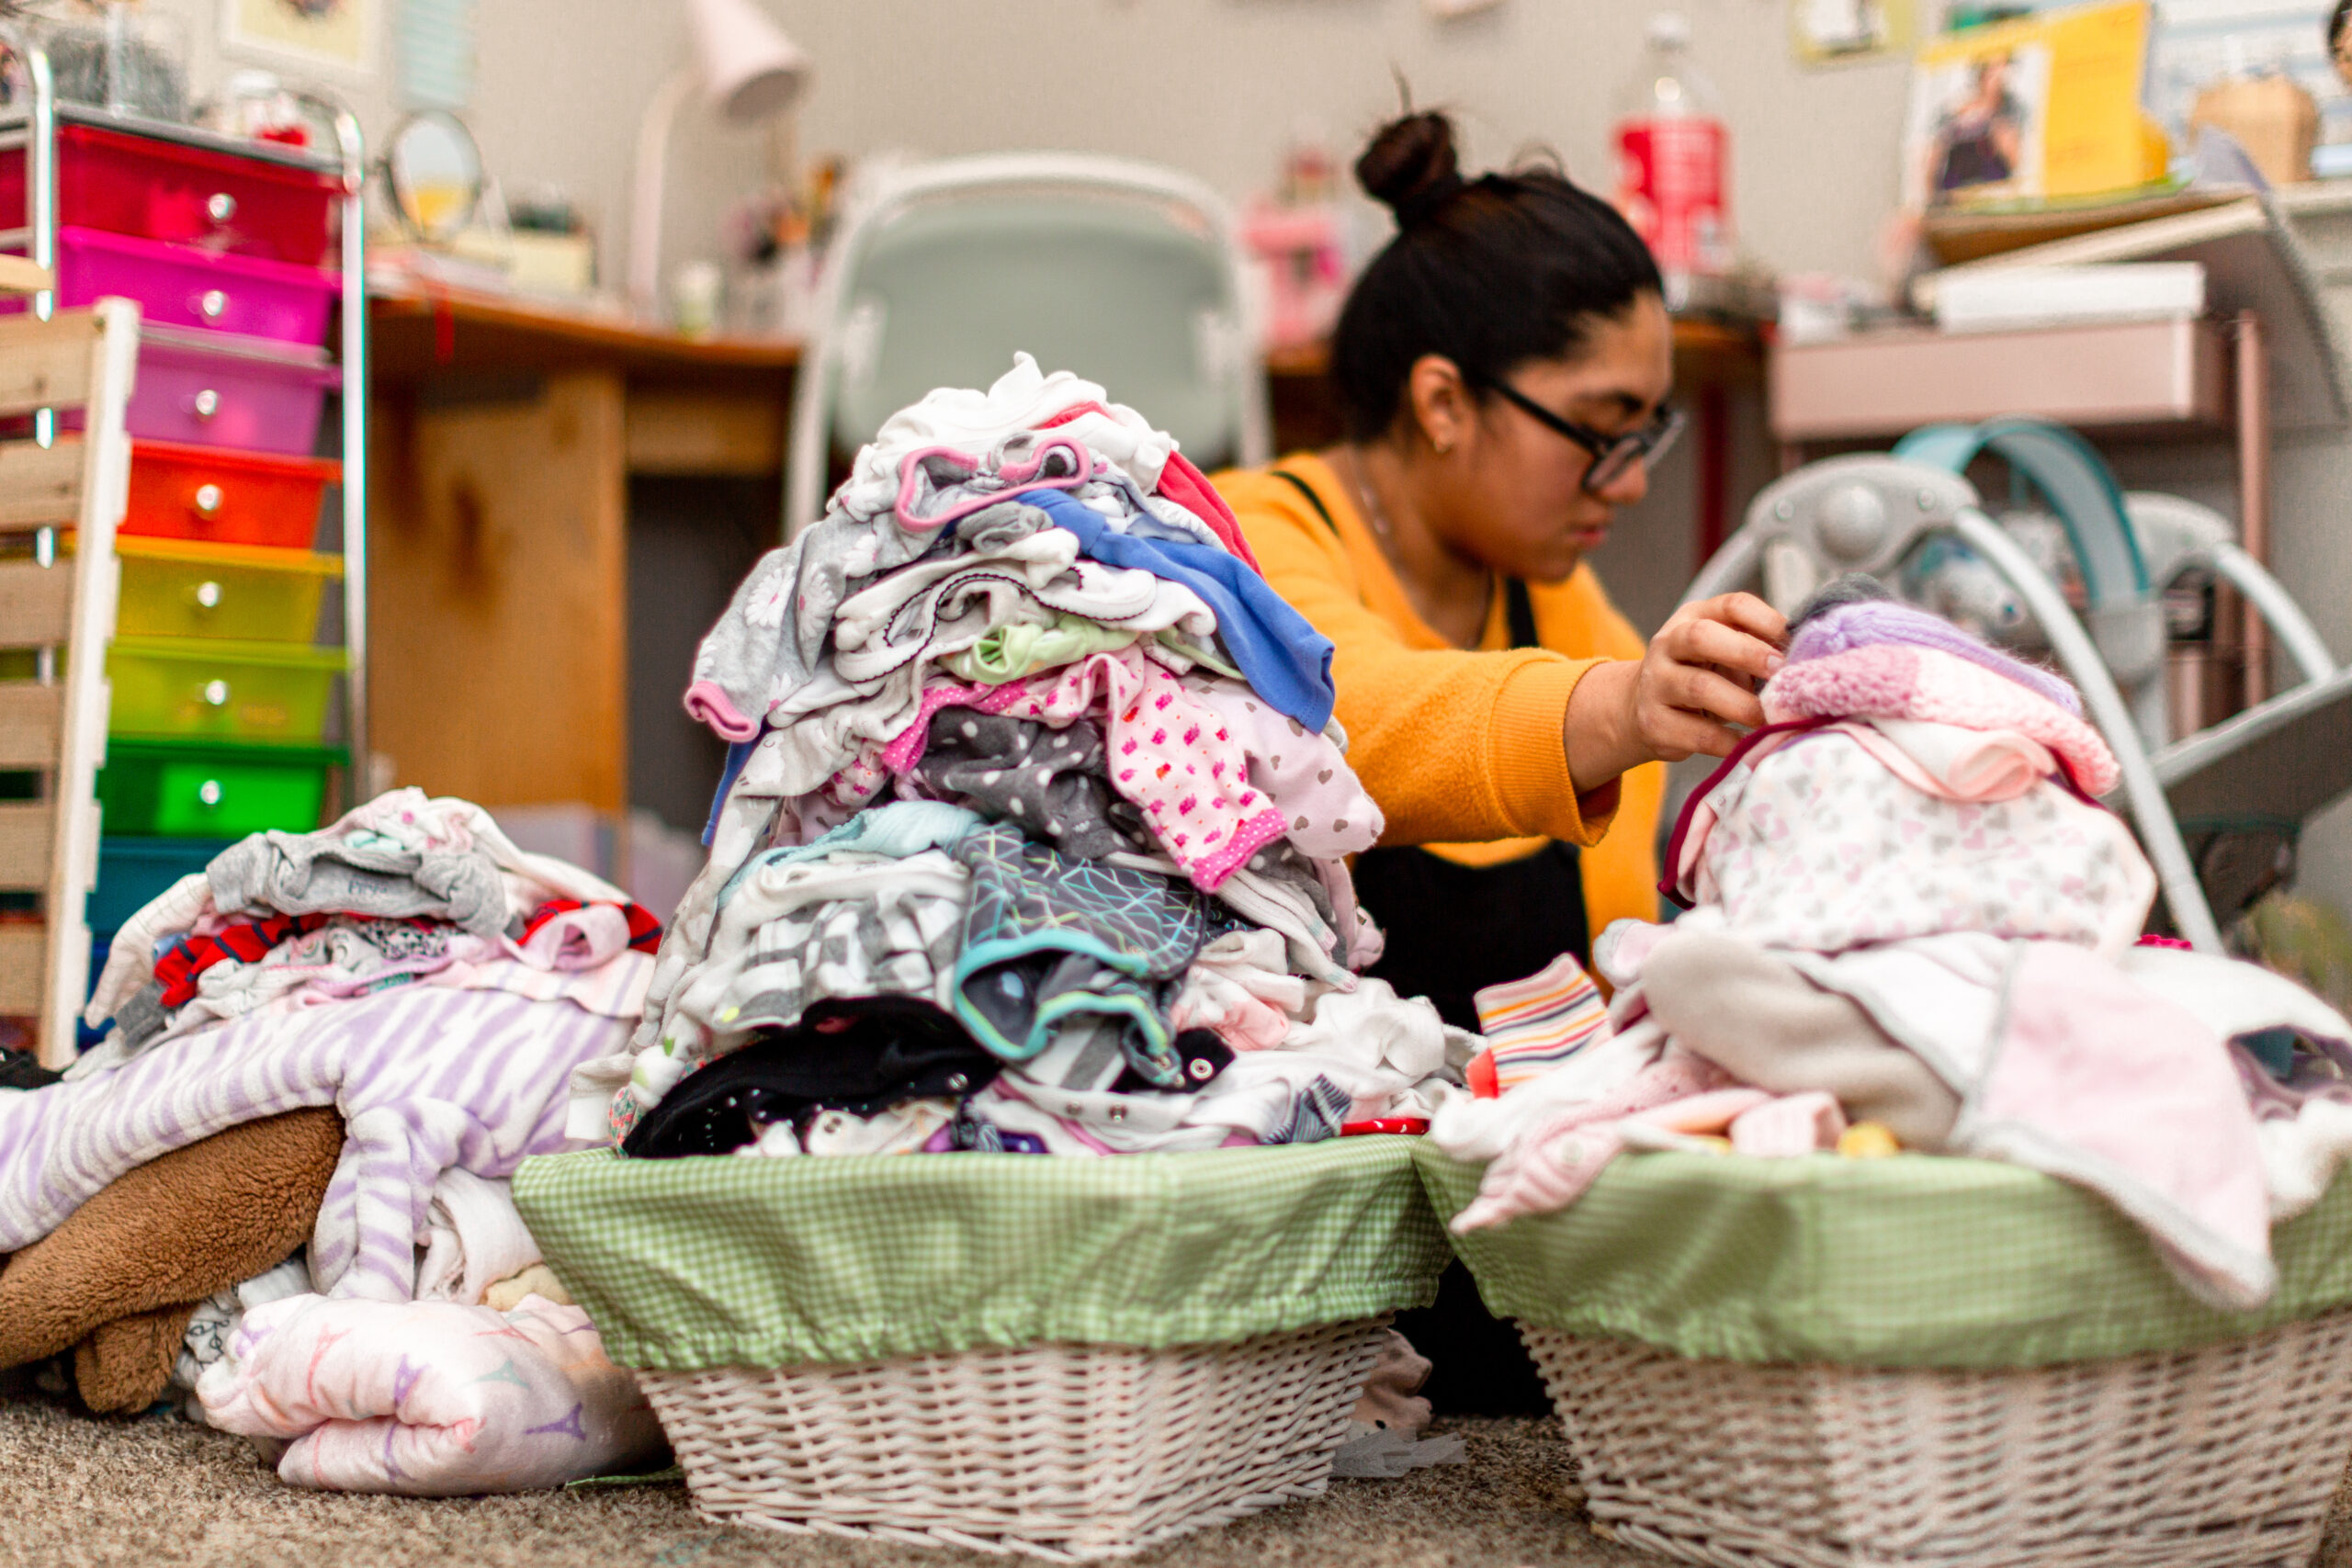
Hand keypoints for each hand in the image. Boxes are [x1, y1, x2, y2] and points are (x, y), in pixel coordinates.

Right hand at [1564, 593, 1787, 787]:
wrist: (1637, 708)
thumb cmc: (1696, 675)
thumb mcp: (1721, 652)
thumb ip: (1755, 647)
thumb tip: (1805, 658)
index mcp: (1693, 618)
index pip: (1731, 606)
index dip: (1767, 620)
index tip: (1795, 641)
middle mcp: (1668, 644)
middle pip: (1702, 637)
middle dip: (1748, 653)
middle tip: (1782, 673)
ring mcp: (1656, 683)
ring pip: (1699, 687)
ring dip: (1743, 704)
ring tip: (1771, 717)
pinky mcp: (1654, 723)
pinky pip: (1699, 734)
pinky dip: (1731, 741)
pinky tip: (1752, 744)